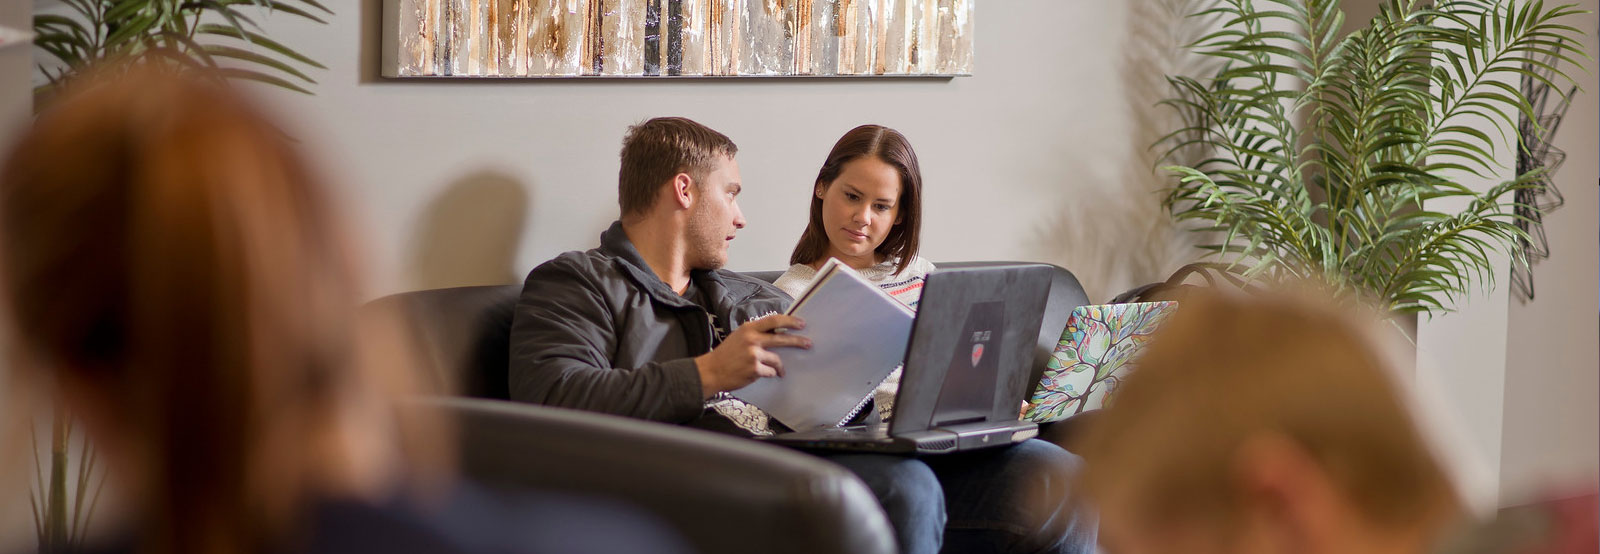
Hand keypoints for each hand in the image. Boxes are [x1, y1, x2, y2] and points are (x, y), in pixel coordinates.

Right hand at [694, 315, 809, 397]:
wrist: (711, 371)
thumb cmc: (726, 355)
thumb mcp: (739, 337)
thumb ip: (756, 334)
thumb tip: (776, 334)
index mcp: (748, 329)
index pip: (773, 320)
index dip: (789, 321)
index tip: (801, 324)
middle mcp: (752, 339)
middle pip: (781, 338)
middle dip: (797, 341)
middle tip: (808, 343)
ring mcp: (754, 355)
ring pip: (777, 359)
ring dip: (780, 366)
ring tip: (780, 370)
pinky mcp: (755, 369)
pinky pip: (771, 372)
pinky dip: (770, 374)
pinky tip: (762, 374)